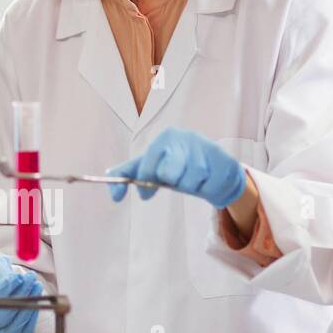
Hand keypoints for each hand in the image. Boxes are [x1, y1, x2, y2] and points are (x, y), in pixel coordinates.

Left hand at [107, 128, 245, 208]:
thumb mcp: (152, 165)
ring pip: (189, 182)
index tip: (145, 194)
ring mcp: (205, 148)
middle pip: (169, 174)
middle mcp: (185, 138)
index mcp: (165, 138)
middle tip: (175, 180)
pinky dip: (206, 189)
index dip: (145, 182)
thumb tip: (110, 184)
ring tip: (192, 178)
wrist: (215, 166)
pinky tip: (207, 179)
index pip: (149, 164)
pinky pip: (209, 186)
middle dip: (171, 182)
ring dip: (190, 186)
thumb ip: (129, 172)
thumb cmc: (177, 165)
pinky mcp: (223, 160)